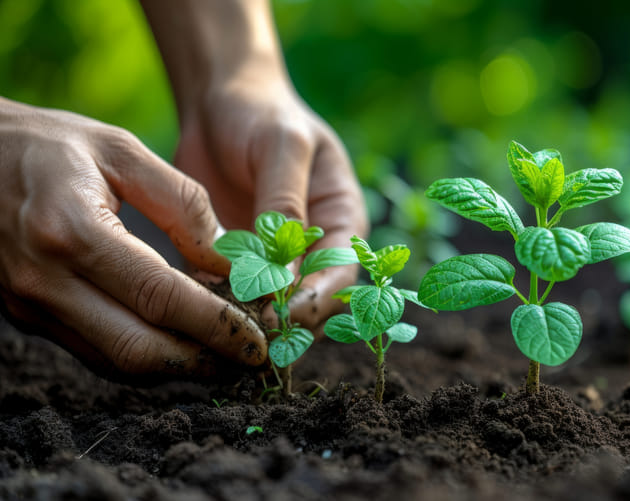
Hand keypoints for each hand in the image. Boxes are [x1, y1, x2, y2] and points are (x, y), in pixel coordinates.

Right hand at [0, 98, 267, 379]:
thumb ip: (182, 203)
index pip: (160, 297)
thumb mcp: (120, 150)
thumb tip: (229, 260)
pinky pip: (95, 351)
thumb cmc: (48, 144)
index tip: (258, 339)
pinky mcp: (27, 315)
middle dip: (202, 361)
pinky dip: (143, 354)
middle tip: (248, 358)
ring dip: (176, 366)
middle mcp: (45, 279)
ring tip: (224, 354)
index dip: (216, 324)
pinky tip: (178, 342)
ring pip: (116, 361)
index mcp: (71, 230)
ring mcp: (30, 304)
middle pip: (138, 348)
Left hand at [173, 64, 366, 329]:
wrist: (219, 100)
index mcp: (341, 221)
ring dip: (249, 320)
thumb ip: (286, 204)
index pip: (340, 275)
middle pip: (309, 301)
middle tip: (246, 333)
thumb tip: (285, 270)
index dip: (316, 301)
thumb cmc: (262, 114)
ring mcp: (273, 257)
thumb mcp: (282, 148)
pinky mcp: (235, 259)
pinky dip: (216, 304)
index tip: (282, 317)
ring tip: (218, 327)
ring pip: (270, 305)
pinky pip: (230, 292)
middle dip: (283, 321)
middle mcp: (313, 247)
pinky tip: (193, 307)